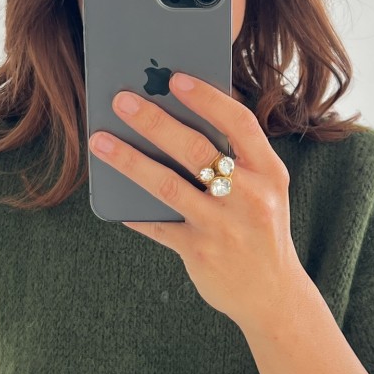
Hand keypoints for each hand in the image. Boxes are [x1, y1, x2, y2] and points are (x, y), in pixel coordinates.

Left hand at [89, 72, 308, 330]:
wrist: (272, 295)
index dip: (207, 98)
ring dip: (129, 160)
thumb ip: (236, 158)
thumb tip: (178, 115)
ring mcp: (224, 227)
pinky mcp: (200, 253)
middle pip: (197, 150)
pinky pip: (157, 225)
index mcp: (270, 173)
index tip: (175, 78)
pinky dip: (133, 210)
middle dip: (155, 122)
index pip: (239, 124)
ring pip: (169, 185)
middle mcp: (250, 197)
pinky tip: (114, 195)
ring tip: (100, 142)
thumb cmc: (259, 229)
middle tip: (122, 100)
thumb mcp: (264, 190)